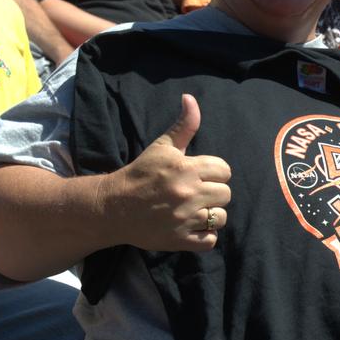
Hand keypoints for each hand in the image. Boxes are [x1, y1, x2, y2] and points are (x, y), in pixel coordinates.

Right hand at [98, 94, 231, 251]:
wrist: (114, 207)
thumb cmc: (140, 174)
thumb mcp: (162, 147)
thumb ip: (184, 125)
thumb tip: (190, 98)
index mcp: (186, 168)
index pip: (225, 170)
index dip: (214, 172)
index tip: (199, 175)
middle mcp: (188, 193)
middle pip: (226, 193)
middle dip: (213, 193)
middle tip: (195, 193)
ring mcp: (185, 218)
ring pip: (221, 217)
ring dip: (211, 215)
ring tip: (193, 210)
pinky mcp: (180, 240)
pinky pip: (210, 240)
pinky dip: (204, 236)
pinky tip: (190, 226)